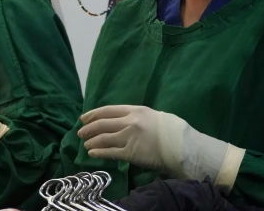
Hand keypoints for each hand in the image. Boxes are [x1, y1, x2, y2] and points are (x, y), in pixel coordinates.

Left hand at [79, 105, 244, 191]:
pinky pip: (110, 152)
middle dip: (88, 128)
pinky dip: (99, 152)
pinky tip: (92, 153)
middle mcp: (130, 122)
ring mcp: (129, 137)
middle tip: (80, 132)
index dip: (93, 114)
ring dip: (91, 141)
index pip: (108, 110)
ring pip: (104, 138)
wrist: (183, 147)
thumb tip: (124, 120)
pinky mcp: (131, 153)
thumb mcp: (154, 115)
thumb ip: (137, 116)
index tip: (84, 118)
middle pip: (102, 124)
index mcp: (136, 110)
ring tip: (85, 144)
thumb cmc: (172, 130)